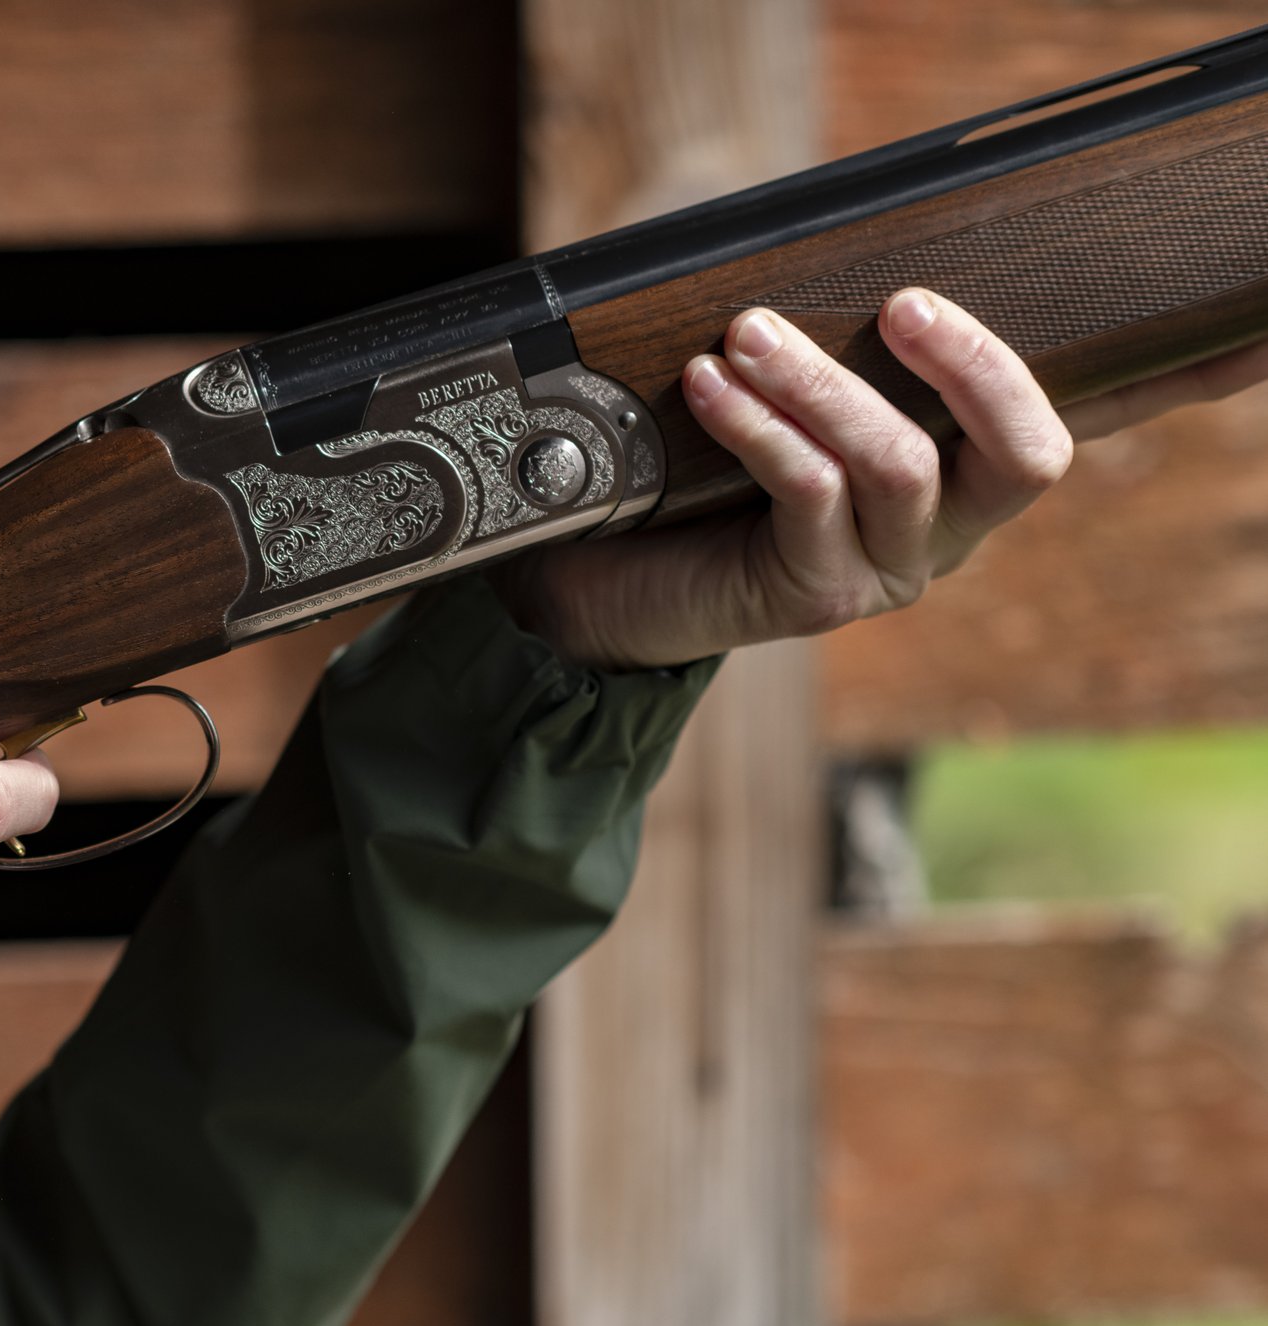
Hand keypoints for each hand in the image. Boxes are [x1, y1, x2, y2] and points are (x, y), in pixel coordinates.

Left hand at [504, 290, 1267, 667]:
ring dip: (820, 385)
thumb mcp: (784, 395)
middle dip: (970, 364)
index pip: (1088, 419)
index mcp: (967, 474)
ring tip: (745, 335)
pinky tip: (712, 386)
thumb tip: (847, 247)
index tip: (1257, 332)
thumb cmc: (698, 472)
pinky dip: (762, 430)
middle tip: (899, 302)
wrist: (605, 579)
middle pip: (1022, 451)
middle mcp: (948, 532)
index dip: (1192, 379)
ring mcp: (887, 571)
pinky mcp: (812, 596)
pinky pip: (809, 498)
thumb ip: (844, 342)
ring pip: (899, 465)